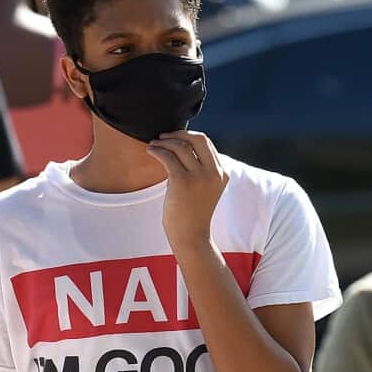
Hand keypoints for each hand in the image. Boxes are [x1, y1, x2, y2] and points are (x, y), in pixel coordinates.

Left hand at [147, 130, 227, 250]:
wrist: (191, 237)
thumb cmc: (192, 213)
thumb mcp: (204, 188)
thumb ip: (200, 169)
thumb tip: (181, 145)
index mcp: (222, 173)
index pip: (206, 143)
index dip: (188, 136)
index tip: (174, 138)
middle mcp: (214, 173)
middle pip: (197, 139)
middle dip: (178, 133)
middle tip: (163, 136)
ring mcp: (199, 177)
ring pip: (180, 146)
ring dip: (164, 142)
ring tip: (153, 145)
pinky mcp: (182, 182)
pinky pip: (168, 157)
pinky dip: (157, 150)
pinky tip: (150, 151)